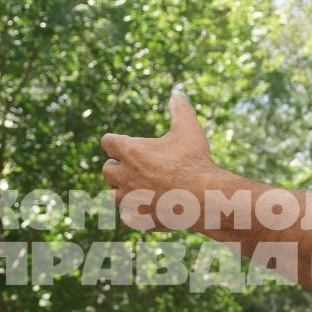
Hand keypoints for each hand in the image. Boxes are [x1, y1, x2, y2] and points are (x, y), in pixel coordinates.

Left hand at [99, 88, 219, 231]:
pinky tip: (143, 208)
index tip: (118, 142)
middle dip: (115, 167)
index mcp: (131, 151)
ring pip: (113, 195)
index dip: (113, 141)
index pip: (108, 142)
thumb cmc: (195, 161)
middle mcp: (125, 175)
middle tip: (128, 165)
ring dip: (120, 190)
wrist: (204, 197)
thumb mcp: (189, 129)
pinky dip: (132, 212)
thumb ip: (180, 110)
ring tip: (133, 187)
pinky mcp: (139, 218)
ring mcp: (131, 199)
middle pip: (107, 170)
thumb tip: (176, 93)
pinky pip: (126, 216)